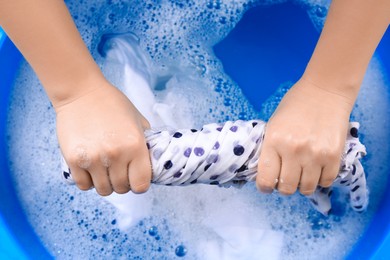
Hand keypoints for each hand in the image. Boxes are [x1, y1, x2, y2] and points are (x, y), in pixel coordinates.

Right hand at [56, 78, 150, 195]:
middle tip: (119, 171)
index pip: (141, 185)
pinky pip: (84, 185)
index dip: (139, 183)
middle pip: (121, 189)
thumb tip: (150, 164)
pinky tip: (91, 169)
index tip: (135, 177)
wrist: (82, 92)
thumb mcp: (138, 120)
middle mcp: (115, 155)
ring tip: (105, 170)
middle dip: (122, 183)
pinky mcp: (73, 160)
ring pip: (103, 190)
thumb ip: (147, 143)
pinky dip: (89, 182)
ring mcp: (93, 159)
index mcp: (135, 146)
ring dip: (106, 183)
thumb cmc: (113, 104)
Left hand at [256, 78, 353, 194]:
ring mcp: (315, 154)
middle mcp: (293, 150)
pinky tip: (316, 169)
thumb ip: (270, 149)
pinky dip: (320, 180)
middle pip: (287, 188)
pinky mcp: (334, 156)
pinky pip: (326, 182)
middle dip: (283, 187)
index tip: (267, 185)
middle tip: (285, 178)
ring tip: (302, 174)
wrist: (324, 91)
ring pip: (306, 188)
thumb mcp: (273, 125)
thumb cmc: (294, 106)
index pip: (266, 179)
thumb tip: (269, 174)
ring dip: (302, 185)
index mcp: (274, 141)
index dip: (264, 187)